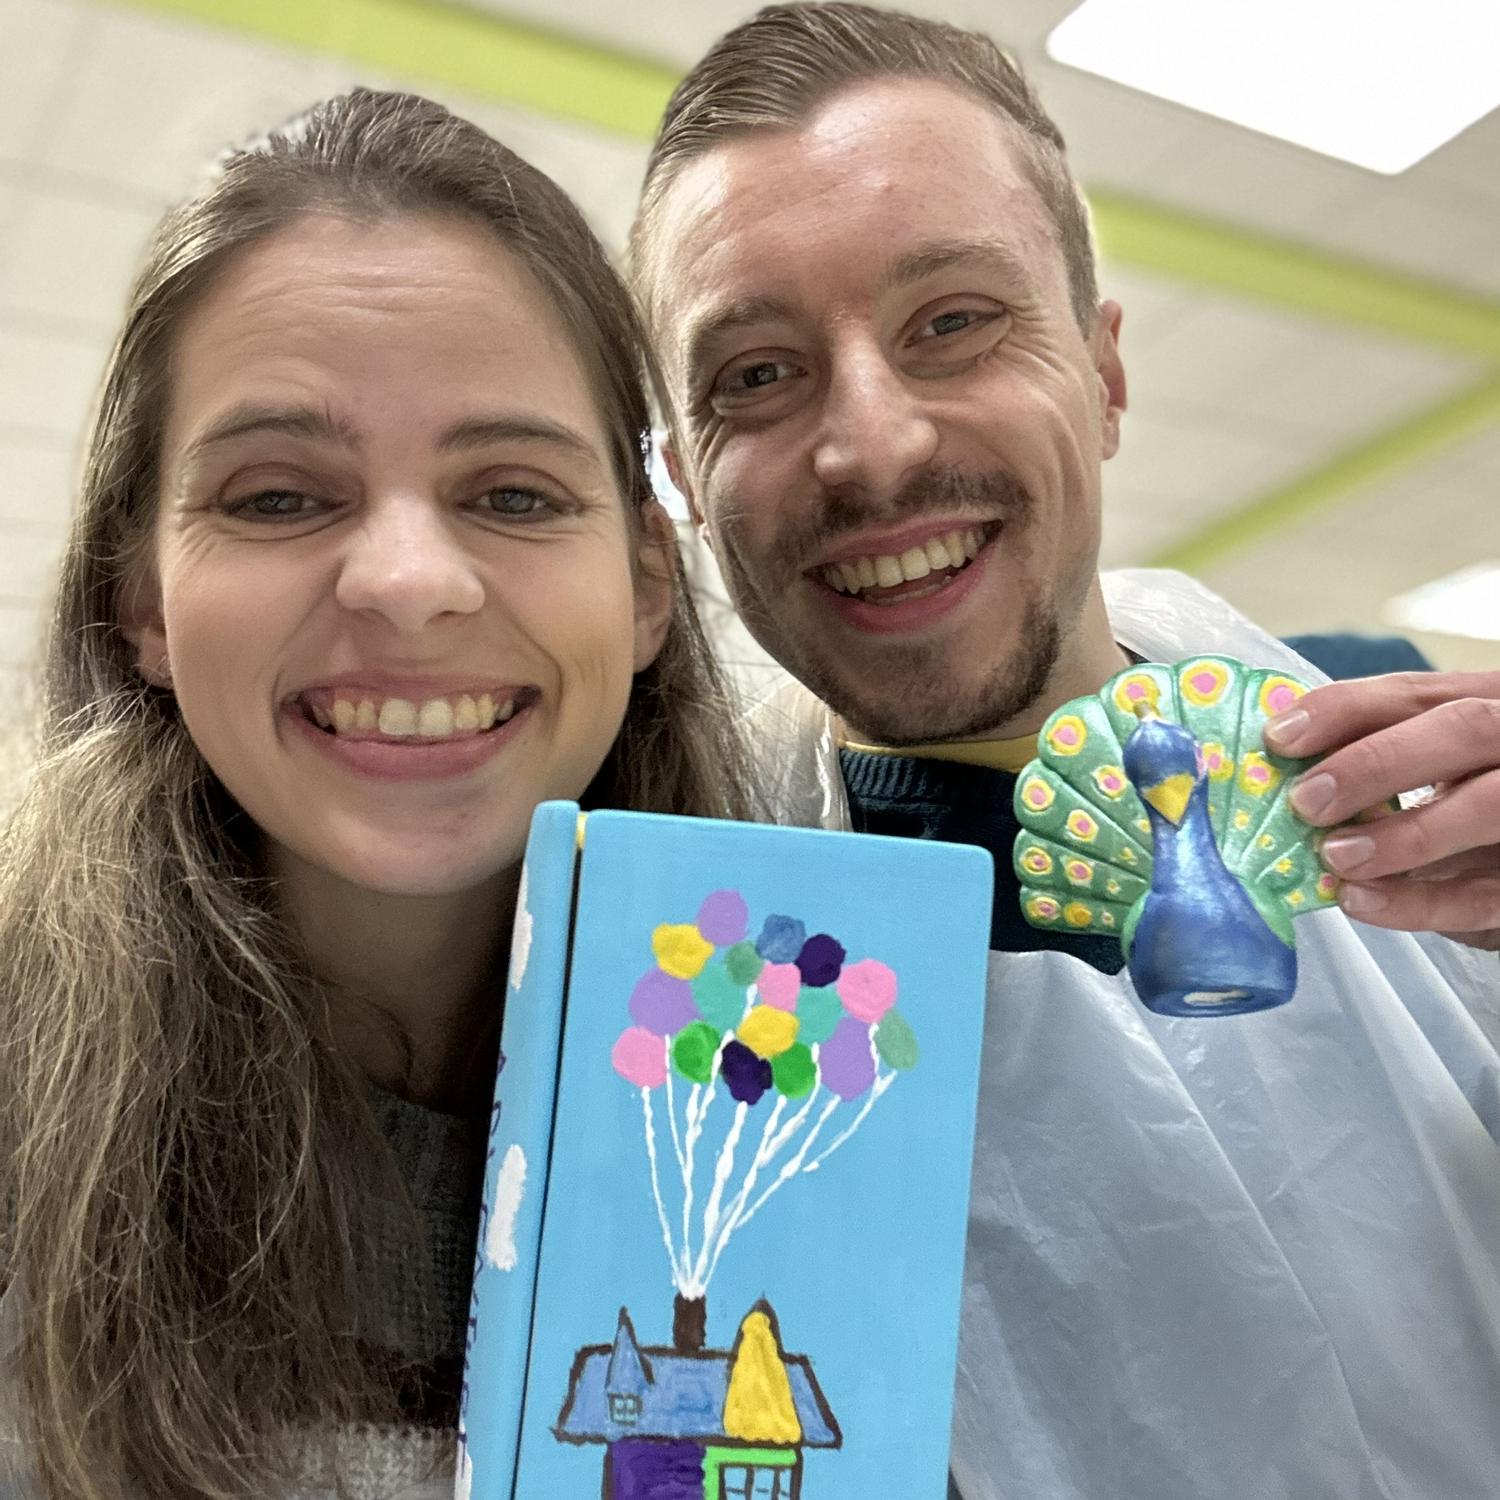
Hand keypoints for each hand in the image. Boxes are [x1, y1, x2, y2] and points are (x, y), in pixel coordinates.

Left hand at [1263, 671, 1499, 949]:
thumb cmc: (1460, 807)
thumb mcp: (1428, 771)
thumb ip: (1373, 754)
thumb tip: (1281, 759)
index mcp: (1484, 706)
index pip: (1416, 692)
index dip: (1345, 709)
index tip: (1279, 738)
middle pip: (1463, 730)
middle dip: (1377, 762)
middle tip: (1307, 801)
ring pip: (1487, 805)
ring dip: (1403, 833)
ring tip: (1334, 856)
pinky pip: (1482, 894)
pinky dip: (1417, 900)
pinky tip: (1360, 899)